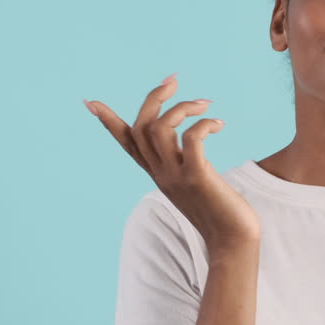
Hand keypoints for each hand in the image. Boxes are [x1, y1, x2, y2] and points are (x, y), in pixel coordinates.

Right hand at [85, 75, 260, 249]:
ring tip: (205, 104)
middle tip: (174, 81)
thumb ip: (186, 164)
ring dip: (181, 108)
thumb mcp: (196, 184)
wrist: (233, 243)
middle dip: (154, 98)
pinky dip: (203, 124)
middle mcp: (161, 174)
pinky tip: (219, 124)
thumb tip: (190, 143)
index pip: (126, 144)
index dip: (109, 122)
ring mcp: (176, 177)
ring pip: (159, 129)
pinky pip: (190, 140)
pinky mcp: (197, 178)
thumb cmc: (222, 213)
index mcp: (158, 174)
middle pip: (141, 127)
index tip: (91, 102)